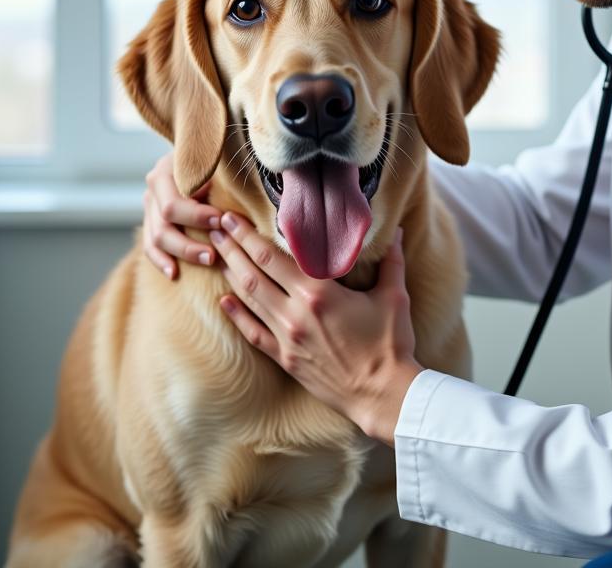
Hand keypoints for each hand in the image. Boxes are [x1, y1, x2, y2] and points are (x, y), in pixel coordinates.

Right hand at [143, 151, 223, 278]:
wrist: (203, 148)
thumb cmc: (217, 155)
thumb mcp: (216, 158)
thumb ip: (220, 175)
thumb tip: (233, 200)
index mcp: (167, 169)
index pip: (174, 202)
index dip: (196, 215)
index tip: (220, 221)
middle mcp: (154, 186)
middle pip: (163, 223)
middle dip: (189, 241)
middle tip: (214, 253)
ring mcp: (150, 204)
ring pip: (156, 238)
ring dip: (181, 253)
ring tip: (208, 260)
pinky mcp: (151, 219)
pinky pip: (150, 246)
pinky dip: (161, 260)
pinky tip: (174, 274)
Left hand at [210, 214, 422, 445]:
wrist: (382, 395)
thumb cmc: (390, 345)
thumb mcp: (394, 297)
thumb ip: (391, 261)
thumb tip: (397, 232)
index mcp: (319, 293)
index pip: (272, 256)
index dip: (247, 235)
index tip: (231, 218)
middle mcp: (295, 313)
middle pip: (253, 273)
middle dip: (232, 247)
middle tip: (214, 226)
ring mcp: (287, 338)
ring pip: (249, 299)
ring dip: (230, 274)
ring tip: (215, 254)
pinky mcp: (286, 359)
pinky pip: (254, 334)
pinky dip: (237, 316)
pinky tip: (224, 301)